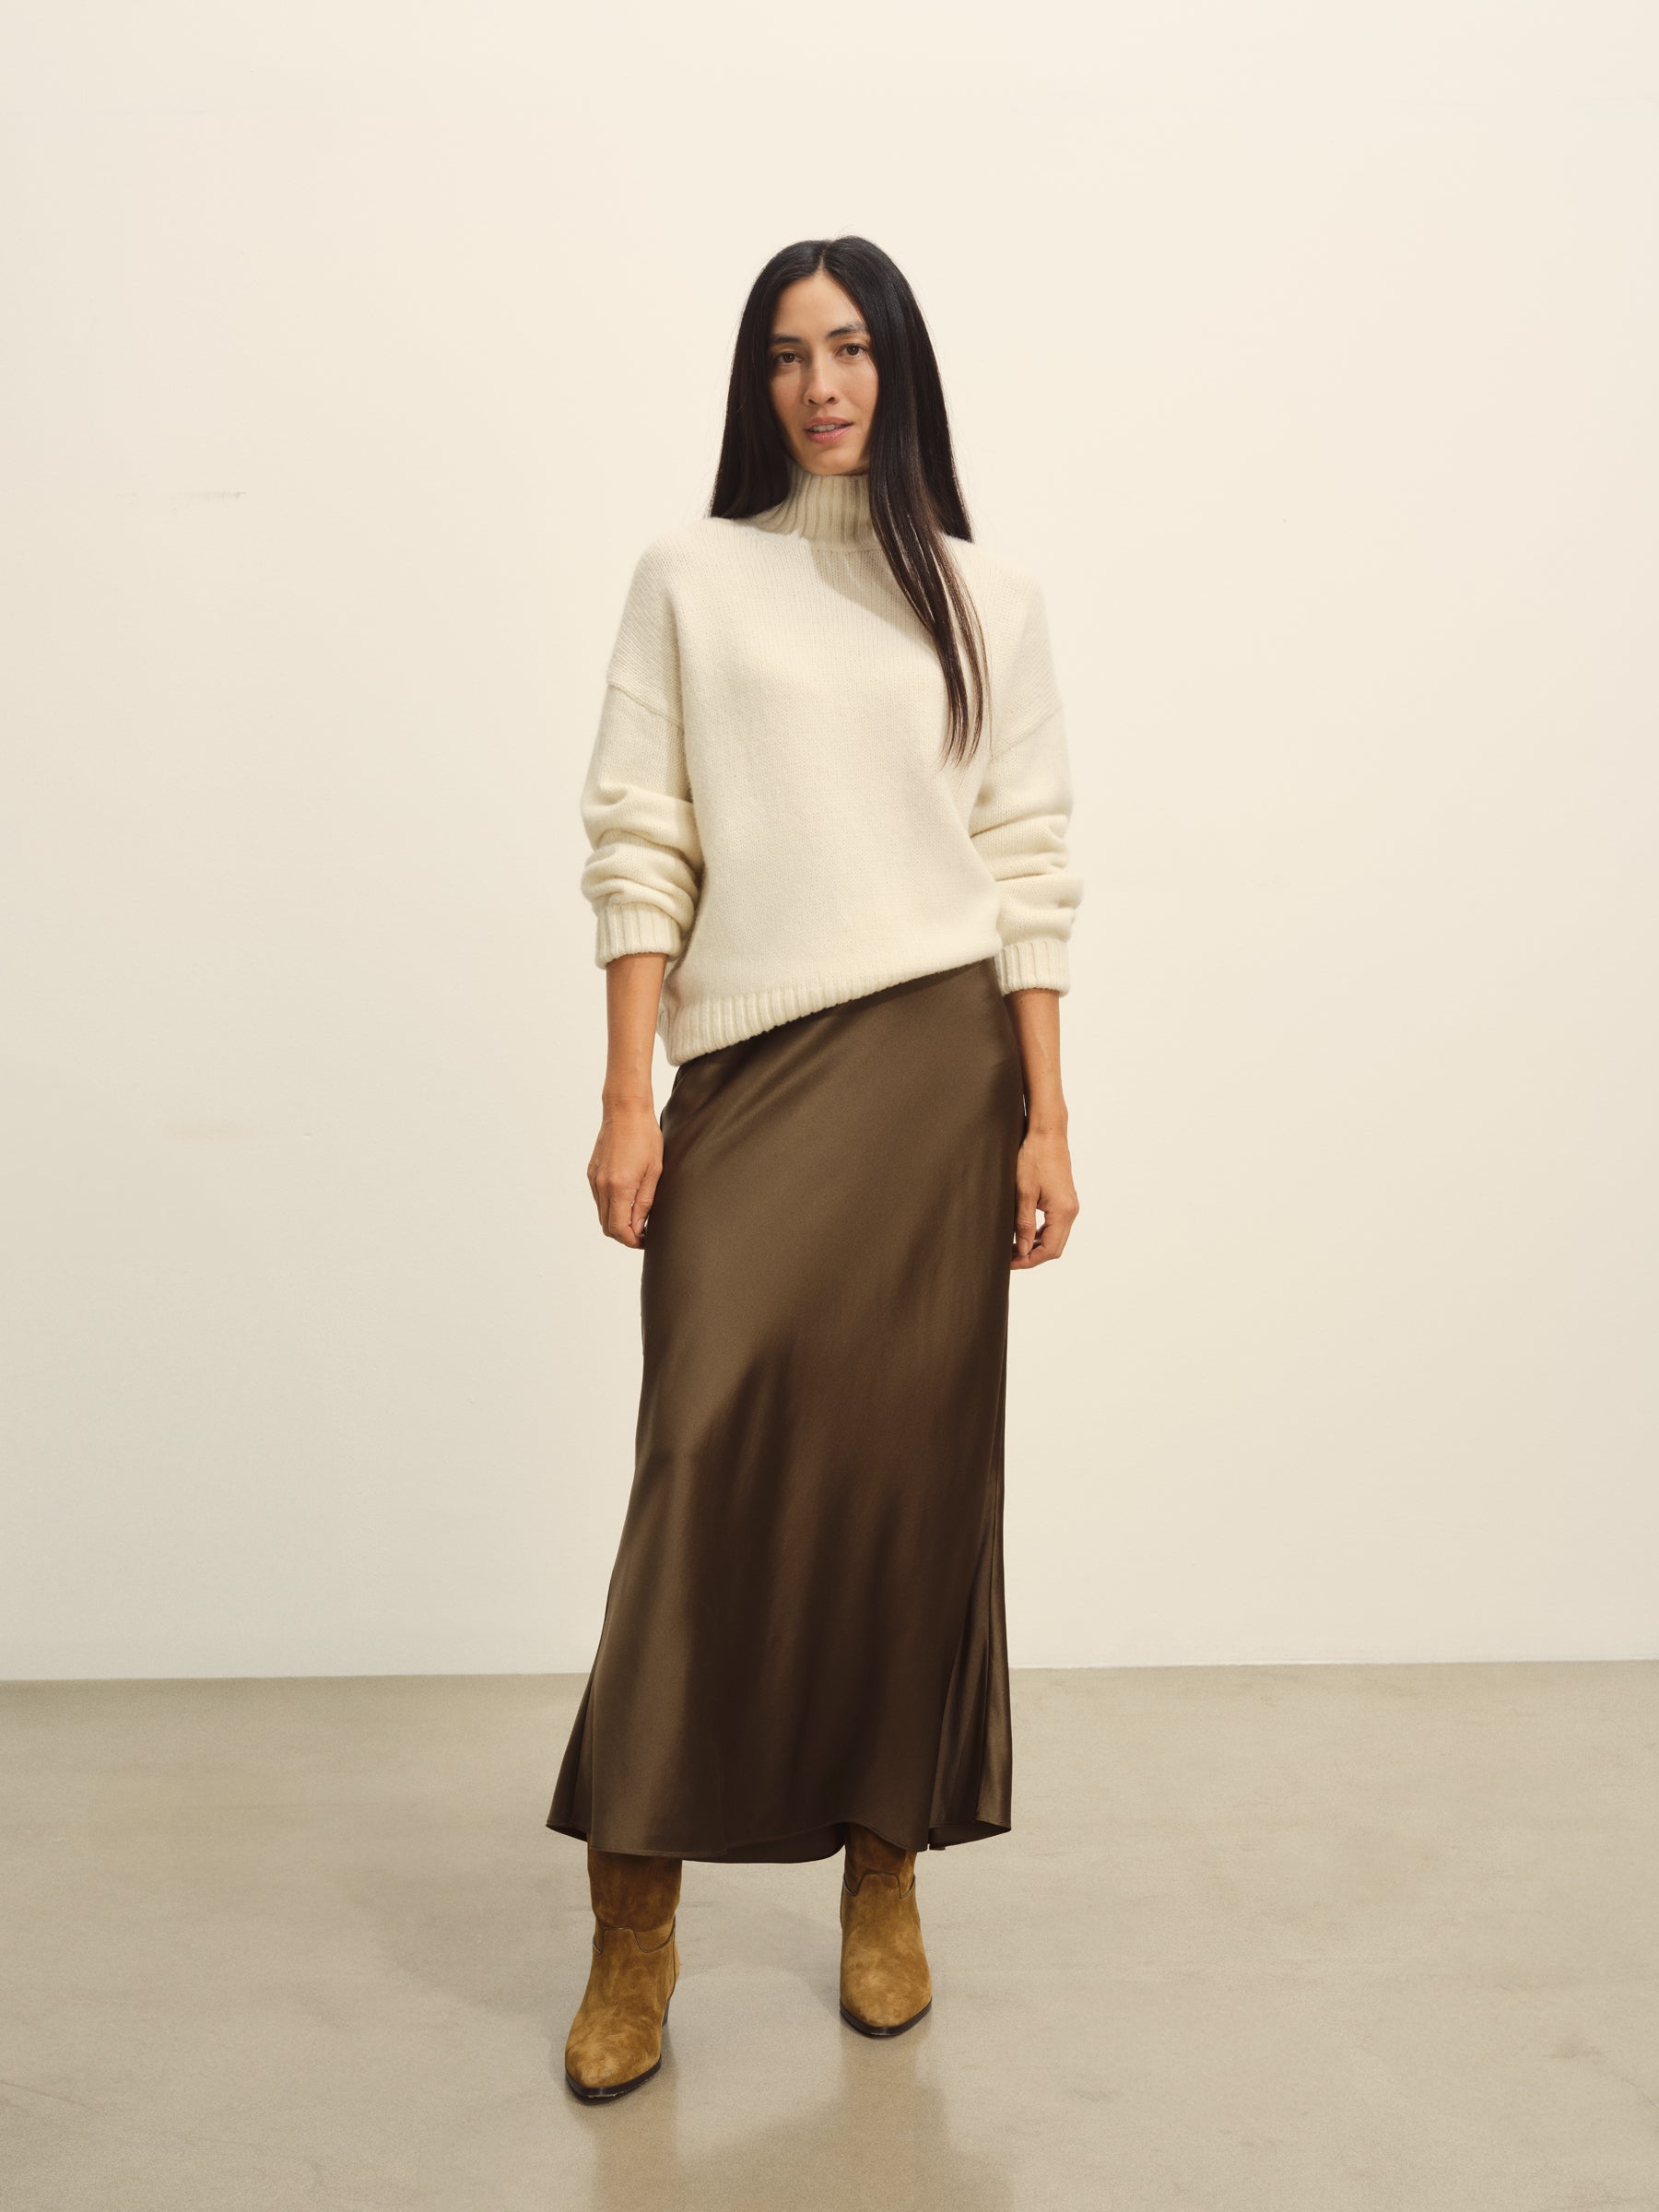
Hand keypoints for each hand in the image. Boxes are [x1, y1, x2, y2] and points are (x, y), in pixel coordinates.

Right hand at [587, 1099, 661, 1248]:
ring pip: (602, 1214)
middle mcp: (602, 1185)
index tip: (646, 1239)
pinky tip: (626, 1200)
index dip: (632, 1241)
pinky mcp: (592, 1172)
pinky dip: (611, 1207)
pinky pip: (599, 1199)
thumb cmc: (645, 1137)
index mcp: (619, 1187)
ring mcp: (594, 1179)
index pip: (618, 1229)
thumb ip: (645, 1202)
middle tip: (643, 1232)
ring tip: (637, 1217)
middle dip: (624, 1235)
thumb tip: (640, 1226)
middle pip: (607, 1226)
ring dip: (617, 1221)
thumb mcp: (654, 1172)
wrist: (625, 1111)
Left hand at [1011, 1126, 1078, 1268]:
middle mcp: (1071, 1210)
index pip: (1049, 1250)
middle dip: (1032, 1256)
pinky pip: (1055, 1224)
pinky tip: (1024, 1232)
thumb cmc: (1034, 1158)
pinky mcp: (1064, 1199)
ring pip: (1055, 1237)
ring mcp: (1069, 1205)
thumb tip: (1022, 1249)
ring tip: (1012, 1247)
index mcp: (1063, 1211)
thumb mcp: (1024, 1193)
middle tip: (1008, 1258)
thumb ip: (1023, 1223)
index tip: (1009, 1262)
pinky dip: (1040, 1233)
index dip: (1029, 1260)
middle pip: (1054, 1247)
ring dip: (1035, 1245)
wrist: (1047, 1133)